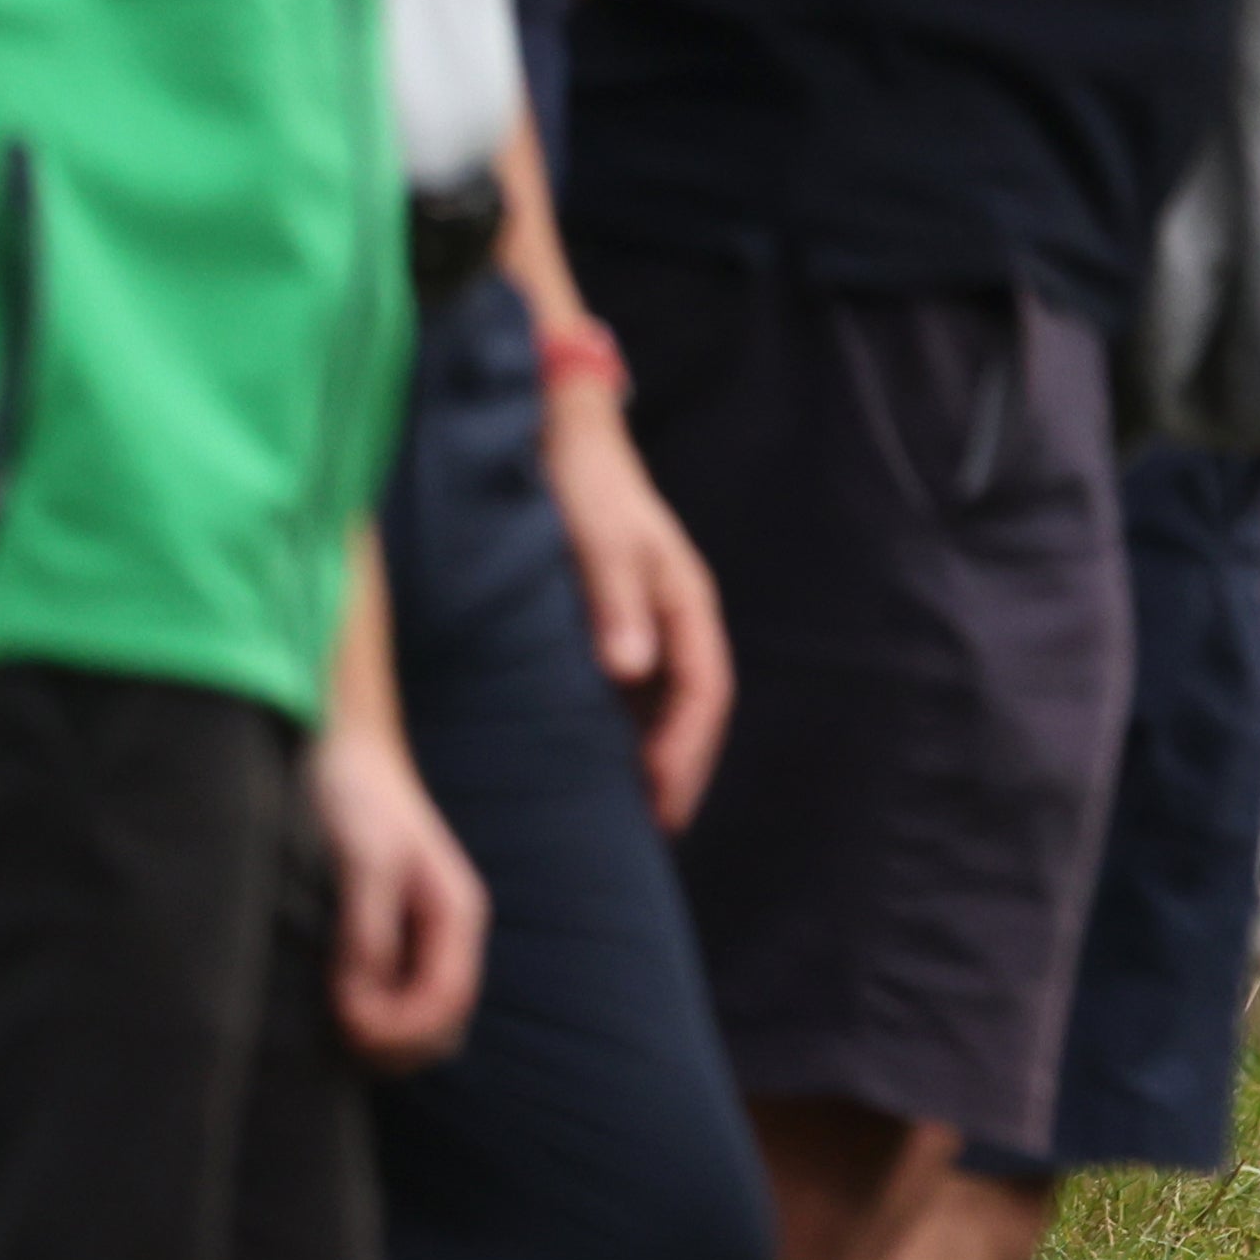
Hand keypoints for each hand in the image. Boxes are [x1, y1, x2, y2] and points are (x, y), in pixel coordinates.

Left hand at [309, 713, 488, 1071]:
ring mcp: (423, 940)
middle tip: (337, 1032)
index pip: (448, 1003)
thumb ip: (369, 932)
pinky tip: (335, 1007)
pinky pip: (397, 1001)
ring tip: (333, 1024)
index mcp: (457, 915)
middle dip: (396, 1042)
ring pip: (422, 1020)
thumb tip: (363, 1002)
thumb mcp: (364, 862)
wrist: (346, 755)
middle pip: (443, 1024)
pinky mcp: (394, 939)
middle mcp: (448, 935)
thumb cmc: (359, 800)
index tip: (346, 1024)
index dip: (400, 1029)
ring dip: (384, 1037)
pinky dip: (373, 1019)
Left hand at [538, 372, 733, 831]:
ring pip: (666, 699)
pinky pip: (635, 685)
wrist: (555, 429)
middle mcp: (675, 612)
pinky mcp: (617, 615)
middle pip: (695, 706)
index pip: (704, 691)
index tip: (660, 808)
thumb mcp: (597, 538)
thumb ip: (615, 602)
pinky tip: (595, 754)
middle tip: (653, 830)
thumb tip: (631, 672)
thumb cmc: (575, 483)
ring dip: (655, 753)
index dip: (686, 753)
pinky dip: (626, 727)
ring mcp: (648, 615)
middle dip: (680, 769)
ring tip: (627, 809)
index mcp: (684, 599)